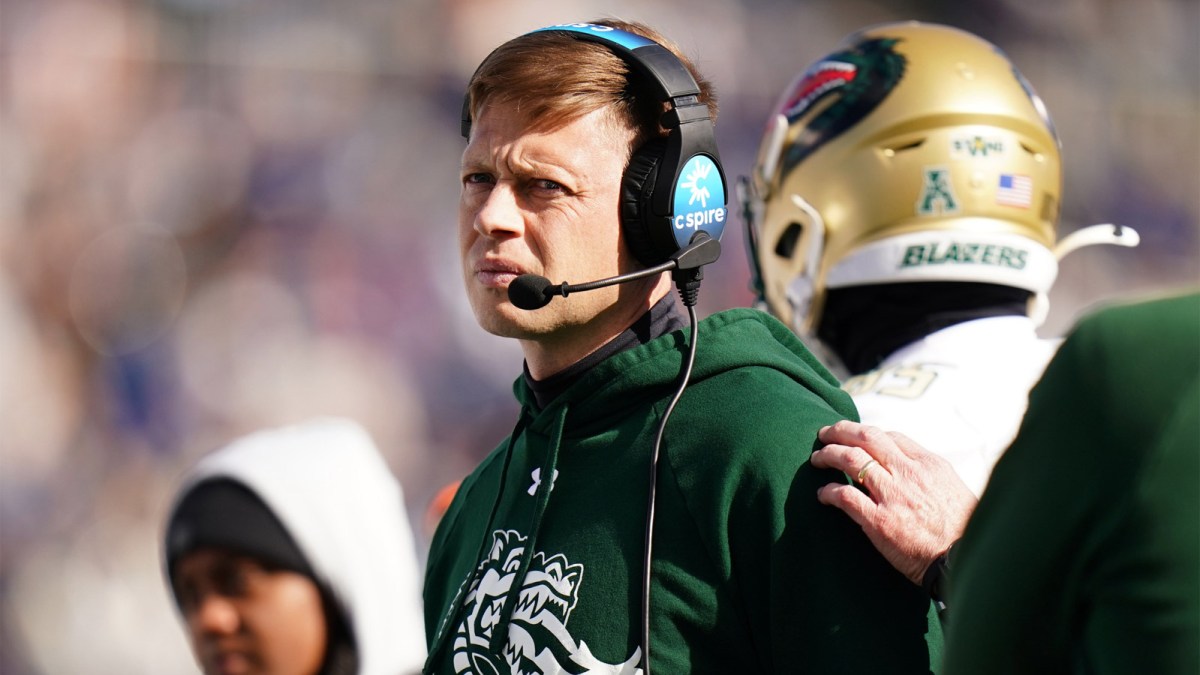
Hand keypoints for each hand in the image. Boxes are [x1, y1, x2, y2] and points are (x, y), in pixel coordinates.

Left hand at [811, 420, 977, 585]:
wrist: (962, 560)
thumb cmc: (963, 531)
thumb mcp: (954, 489)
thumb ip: (930, 475)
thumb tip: (911, 469)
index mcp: (928, 464)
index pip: (890, 437)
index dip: (866, 434)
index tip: (854, 440)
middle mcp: (909, 474)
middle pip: (866, 437)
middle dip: (840, 431)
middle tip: (824, 434)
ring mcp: (893, 496)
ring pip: (850, 459)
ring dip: (828, 455)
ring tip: (817, 459)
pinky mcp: (879, 521)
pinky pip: (845, 496)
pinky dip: (828, 491)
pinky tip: (822, 494)